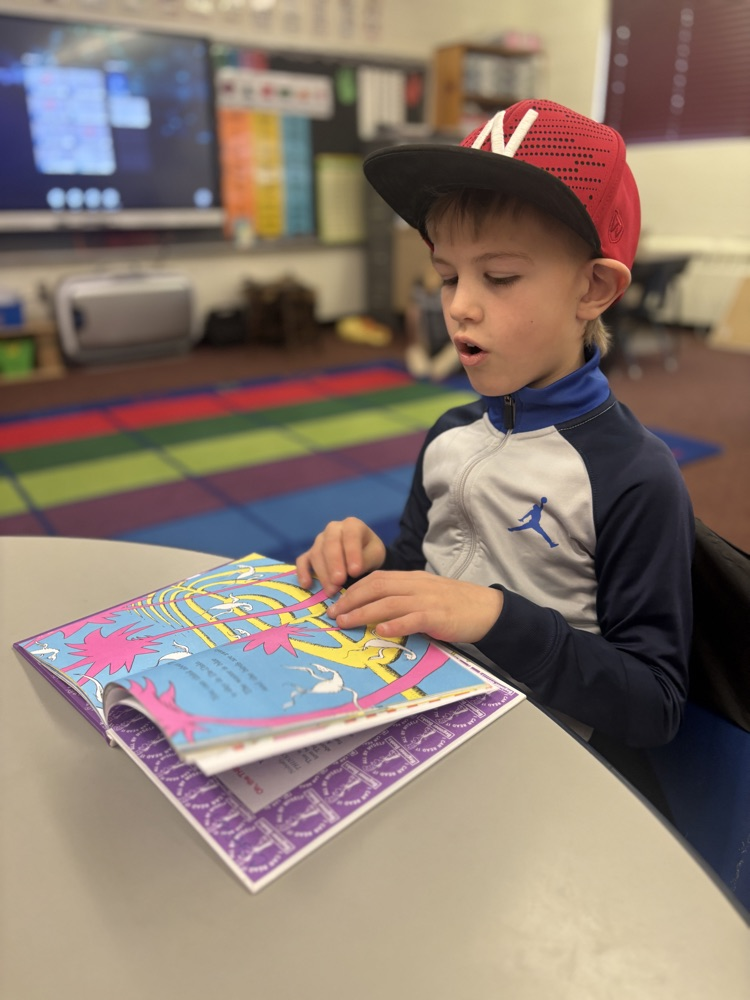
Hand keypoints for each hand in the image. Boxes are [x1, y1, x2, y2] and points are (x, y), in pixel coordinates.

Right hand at [296, 517, 386, 595]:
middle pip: (330, 544)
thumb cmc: (370, 553)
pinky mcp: (310, 553)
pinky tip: (307, 585)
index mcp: (352, 525)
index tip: (355, 572)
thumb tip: (352, 572)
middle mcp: (333, 529)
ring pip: (316, 554)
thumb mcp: (375, 554)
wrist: (364, 554)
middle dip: (334, 564)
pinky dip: (303, 572)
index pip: (350, 536)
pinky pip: (303, 560)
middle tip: (339, 582)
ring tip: (331, 591)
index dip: (351, 553)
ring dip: (323, 573)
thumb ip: (365, 560)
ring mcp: (320, 540)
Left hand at [328, 570, 503, 644]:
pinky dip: (396, 624)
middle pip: (377, 587)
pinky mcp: (438, 616)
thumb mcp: (426, 594)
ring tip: (346, 623)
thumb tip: (376, 612)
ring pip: (389, 602)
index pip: (377, 578)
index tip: (337, 603)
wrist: (487, 608)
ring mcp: (427, 600)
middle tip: (333, 615)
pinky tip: (382, 632)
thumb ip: (404, 598)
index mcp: (412, 579)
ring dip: (364, 613)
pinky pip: (413, 618)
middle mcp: (416, 585)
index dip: (354, 590)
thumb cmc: (455, 605)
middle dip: (351, 600)